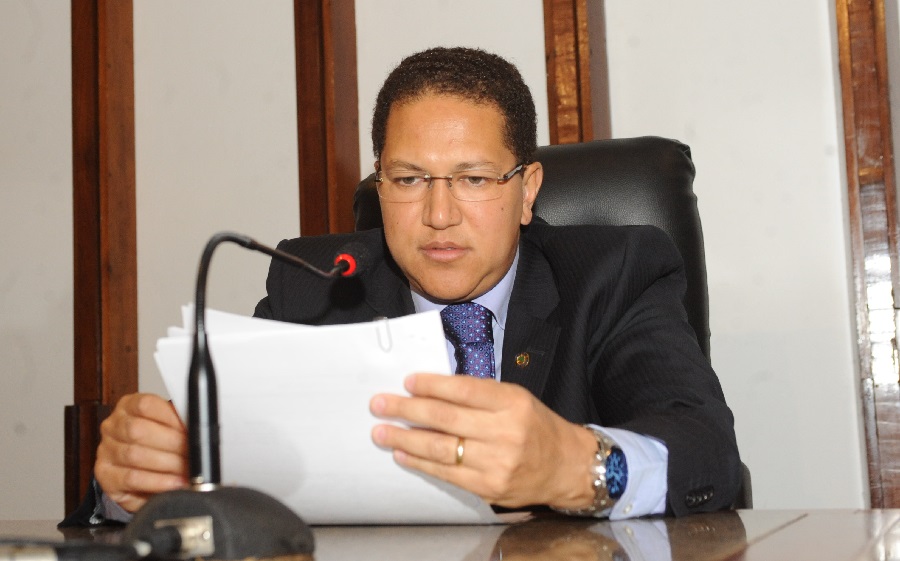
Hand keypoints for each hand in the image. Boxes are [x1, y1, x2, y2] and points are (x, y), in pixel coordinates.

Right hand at [94, 393, 187, 511]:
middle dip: (171, 443)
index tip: (189, 429)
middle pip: (138, 430)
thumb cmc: (158, 444)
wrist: (140, 476)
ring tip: (187, 469)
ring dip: (167, 464)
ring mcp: (106, 450)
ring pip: (135, 455)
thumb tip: (198, 427)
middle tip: (192, 453)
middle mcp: (113, 426)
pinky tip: (174, 483)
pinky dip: (158, 481)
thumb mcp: (169, 427)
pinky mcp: (105, 475)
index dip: (170, 417)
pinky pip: (132, 478)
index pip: (145, 405)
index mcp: (129, 406)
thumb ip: (179, 422)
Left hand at [370, 374, 597, 508]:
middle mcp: (505, 432)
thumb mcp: (516, 399)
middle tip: (380, 404)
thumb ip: (479, 395)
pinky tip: (403, 453)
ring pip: (439, 447)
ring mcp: (496, 462)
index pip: (463, 390)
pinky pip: (446, 473)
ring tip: (381, 431)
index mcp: (512, 403)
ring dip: (404, 438)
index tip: (408, 381)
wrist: (567, 467)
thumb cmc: (537, 428)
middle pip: (445, 418)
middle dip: (406, 409)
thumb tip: (432, 391)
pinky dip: (420, 462)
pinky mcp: (488, 486)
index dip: (431, 385)